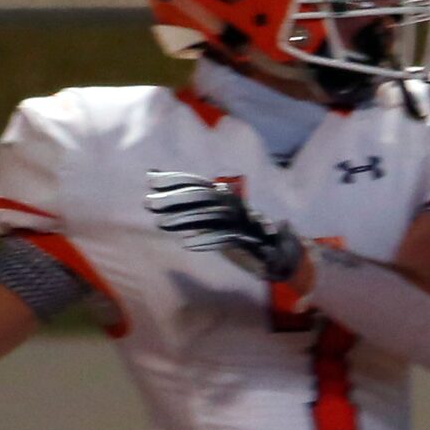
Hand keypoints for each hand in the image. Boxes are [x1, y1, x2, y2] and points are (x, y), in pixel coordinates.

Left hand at [145, 171, 304, 282]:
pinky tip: (187, 244)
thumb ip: (198, 214)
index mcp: (225, 197)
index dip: (175, 179)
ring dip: (185, 219)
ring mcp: (242, 220)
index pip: (198, 183)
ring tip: (160, 223)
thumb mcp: (218, 223)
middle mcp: (233, 204)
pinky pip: (226, 237)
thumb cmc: (245, 236)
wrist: (281, 252)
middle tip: (148, 202)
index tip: (150, 177)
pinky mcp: (249, 239)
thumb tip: (170, 204)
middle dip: (174, 198)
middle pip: (201, 196)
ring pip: (211, 215)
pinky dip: (207, 240)